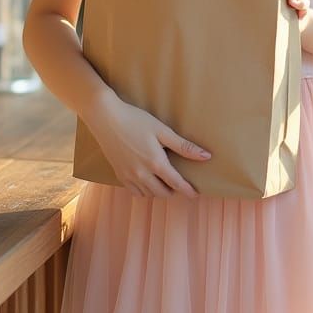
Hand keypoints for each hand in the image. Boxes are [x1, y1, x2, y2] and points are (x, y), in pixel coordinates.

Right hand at [84, 92, 210, 198]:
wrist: (106, 118)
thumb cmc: (135, 120)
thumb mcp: (162, 130)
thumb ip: (184, 146)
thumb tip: (206, 156)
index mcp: (156, 163)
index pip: (177, 183)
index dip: (188, 190)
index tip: (195, 194)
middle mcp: (142, 174)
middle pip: (163, 192)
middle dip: (174, 190)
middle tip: (180, 183)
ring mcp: (129, 176)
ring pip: (149, 194)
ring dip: (159, 191)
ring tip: (165, 182)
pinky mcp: (119, 174)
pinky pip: (135, 192)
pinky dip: (144, 191)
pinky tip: (147, 182)